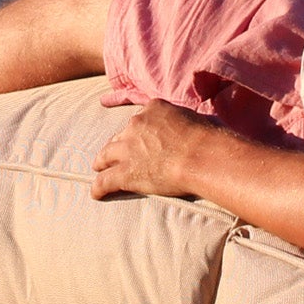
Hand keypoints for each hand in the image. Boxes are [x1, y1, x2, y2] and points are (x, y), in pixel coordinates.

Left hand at [91, 100, 214, 199]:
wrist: (202, 156)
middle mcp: (136, 125)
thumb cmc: (207, 138)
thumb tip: (190, 127)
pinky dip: (99, 188)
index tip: (139, 137)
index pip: (139, 119)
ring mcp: (127, 149)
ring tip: (100, 169)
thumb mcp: (193, 118)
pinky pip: (104, 181)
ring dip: (102, 163)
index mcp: (153, 109)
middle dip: (118, 145)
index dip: (137, 131)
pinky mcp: (125, 172)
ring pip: (105, 155)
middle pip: (119, 136)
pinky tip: (96, 194)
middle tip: (118, 155)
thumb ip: (181, 121)